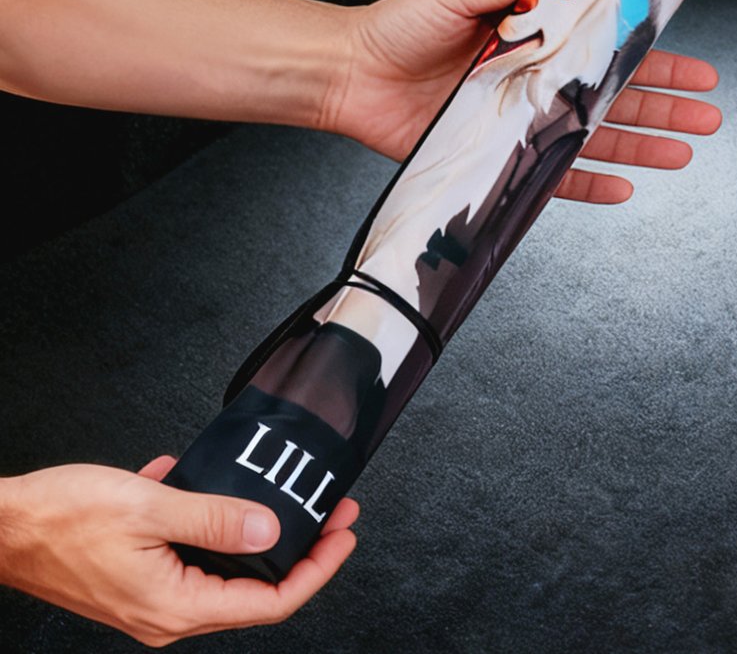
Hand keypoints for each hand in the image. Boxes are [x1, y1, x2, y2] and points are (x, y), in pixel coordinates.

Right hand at [0, 457, 357, 646]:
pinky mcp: (141, 573)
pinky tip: (211, 484)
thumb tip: (271, 531)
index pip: (271, 602)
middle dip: (301, 548)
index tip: (343, 535)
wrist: (1, 525)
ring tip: (290, 498)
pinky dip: (212, 520)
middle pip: (256, 587)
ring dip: (260, 532)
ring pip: (227, 567)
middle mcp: (168, 611)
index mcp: (175, 606)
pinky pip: (192, 550)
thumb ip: (216, 520)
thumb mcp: (150, 509)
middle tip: (331, 512)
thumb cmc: (60, 519)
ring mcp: (154, 594)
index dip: (317, 569)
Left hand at [328, 0, 721, 202]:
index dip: (648, 53)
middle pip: (612, 96)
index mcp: (531, 36)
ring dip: (641, 145)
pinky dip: (586, 183)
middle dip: (664, 104)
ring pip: (593, 137)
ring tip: (685, 152)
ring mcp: (518, 119)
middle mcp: (532, 79)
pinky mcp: (496, 153)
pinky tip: (623, 185)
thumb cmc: (394, 28)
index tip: (689, 58)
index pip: (603, 45)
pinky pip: (550, 175)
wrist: (350, 72)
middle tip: (708, 115)